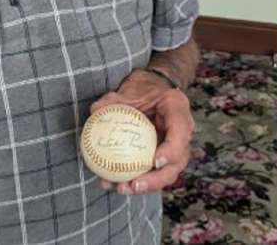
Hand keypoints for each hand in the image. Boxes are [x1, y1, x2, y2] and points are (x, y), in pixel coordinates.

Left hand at [90, 69, 193, 196]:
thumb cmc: (141, 88)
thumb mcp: (129, 88)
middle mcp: (181, 131)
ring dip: (144, 186)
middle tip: (134, 184)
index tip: (154, 162)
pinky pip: (151, 172)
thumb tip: (95, 111)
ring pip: (165, 173)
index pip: (181, 131)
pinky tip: (110, 184)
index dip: (172, 150)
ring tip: (120, 188)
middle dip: (157, 179)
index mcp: (177, 108)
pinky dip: (133, 181)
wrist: (151, 90)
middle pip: (178, 162)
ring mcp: (174, 146)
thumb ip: (113, 99)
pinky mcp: (163, 157)